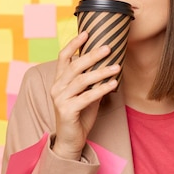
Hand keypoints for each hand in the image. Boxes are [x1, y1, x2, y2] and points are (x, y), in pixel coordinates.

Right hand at [50, 31, 120, 160]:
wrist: (70, 140)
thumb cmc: (80, 116)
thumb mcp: (86, 94)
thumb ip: (92, 81)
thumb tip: (108, 64)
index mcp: (59, 81)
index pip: (63, 57)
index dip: (74, 44)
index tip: (87, 32)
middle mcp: (57, 88)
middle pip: (74, 66)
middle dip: (92, 55)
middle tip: (108, 47)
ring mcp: (60, 99)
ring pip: (82, 81)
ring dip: (101, 72)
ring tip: (117, 67)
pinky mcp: (67, 111)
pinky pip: (87, 97)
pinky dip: (101, 89)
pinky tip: (113, 84)